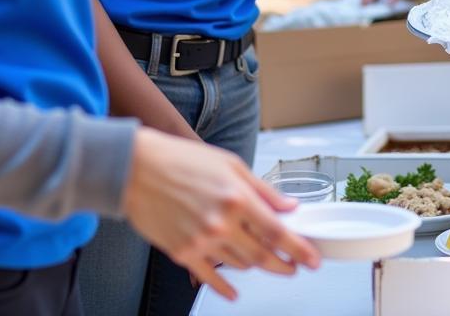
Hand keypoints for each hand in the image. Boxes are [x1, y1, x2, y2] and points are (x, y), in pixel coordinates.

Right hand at [124, 129, 319, 300]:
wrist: (138, 169)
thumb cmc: (183, 160)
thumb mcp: (231, 164)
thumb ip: (263, 189)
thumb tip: (288, 207)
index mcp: (237, 198)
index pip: (277, 232)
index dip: (299, 249)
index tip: (311, 259)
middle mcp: (221, 223)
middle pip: (262, 255)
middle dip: (283, 264)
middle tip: (294, 267)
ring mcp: (200, 241)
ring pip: (240, 265)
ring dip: (256, 266)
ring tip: (266, 261)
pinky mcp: (182, 254)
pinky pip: (210, 278)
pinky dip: (225, 287)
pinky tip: (234, 290)